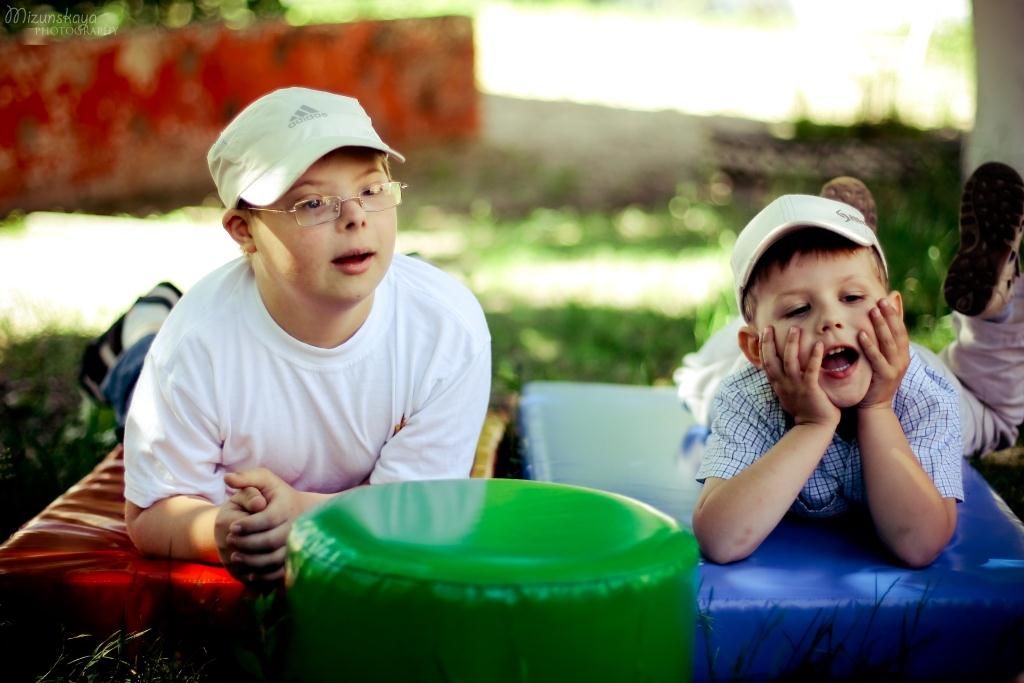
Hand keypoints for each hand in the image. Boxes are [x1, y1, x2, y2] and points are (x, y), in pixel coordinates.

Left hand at [221, 468, 301, 582]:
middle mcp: (294, 527)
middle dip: (247, 543)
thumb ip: (246, 478)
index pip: (267, 519)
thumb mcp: (263, 480)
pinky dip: (265, 576)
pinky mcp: (293, 559)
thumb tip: (227, 478)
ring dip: (252, 560)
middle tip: (229, 541)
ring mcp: (295, 544)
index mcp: (285, 507)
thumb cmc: (274, 495)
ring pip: (275, 558)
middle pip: (270, 540)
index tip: (233, 527)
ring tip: (235, 556)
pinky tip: (249, 573)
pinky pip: (280, 572)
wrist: (299, 511)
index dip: (248, 525)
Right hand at [761, 326, 839, 426]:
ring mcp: (796, 386)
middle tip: (771, 327)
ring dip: (792, 344)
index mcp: (778, 384)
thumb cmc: (804, 410)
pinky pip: (812, 370)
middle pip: (772, 359)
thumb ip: (785, 381)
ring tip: (795, 329)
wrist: (814, 427)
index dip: (763, 347)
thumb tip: (783, 368)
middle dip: (770, 342)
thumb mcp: (788, 394)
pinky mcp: (811, 389)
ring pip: (790, 361)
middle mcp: (784, 384)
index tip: (763, 332)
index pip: (766, 362)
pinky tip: (819, 345)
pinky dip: (815, 357)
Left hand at [858, 295, 909, 409]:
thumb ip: (883, 343)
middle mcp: (902, 359)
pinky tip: (861, 335)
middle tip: (881, 300)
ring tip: (873, 311)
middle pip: (897, 333)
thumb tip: (880, 326)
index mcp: (902, 354)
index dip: (895, 314)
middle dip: (890, 315)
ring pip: (888, 343)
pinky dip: (869, 346)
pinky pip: (876, 358)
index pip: (901, 329)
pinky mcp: (885, 376)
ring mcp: (895, 368)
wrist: (876, 407)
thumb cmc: (875, 381)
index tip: (888, 298)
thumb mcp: (882, 360)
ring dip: (881, 325)